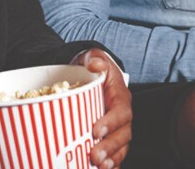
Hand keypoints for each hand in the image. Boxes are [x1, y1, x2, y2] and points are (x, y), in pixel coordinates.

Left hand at [73, 49, 130, 167]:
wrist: (92, 73)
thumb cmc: (92, 67)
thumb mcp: (93, 57)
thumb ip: (95, 59)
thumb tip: (95, 64)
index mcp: (120, 96)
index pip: (121, 111)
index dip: (111, 122)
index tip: (96, 131)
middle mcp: (122, 114)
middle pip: (123, 134)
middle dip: (110, 147)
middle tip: (95, 156)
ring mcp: (118, 126)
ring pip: (121, 145)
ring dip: (112, 157)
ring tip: (99, 166)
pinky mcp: (110, 135)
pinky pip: (116, 152)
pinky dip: (113, 162)